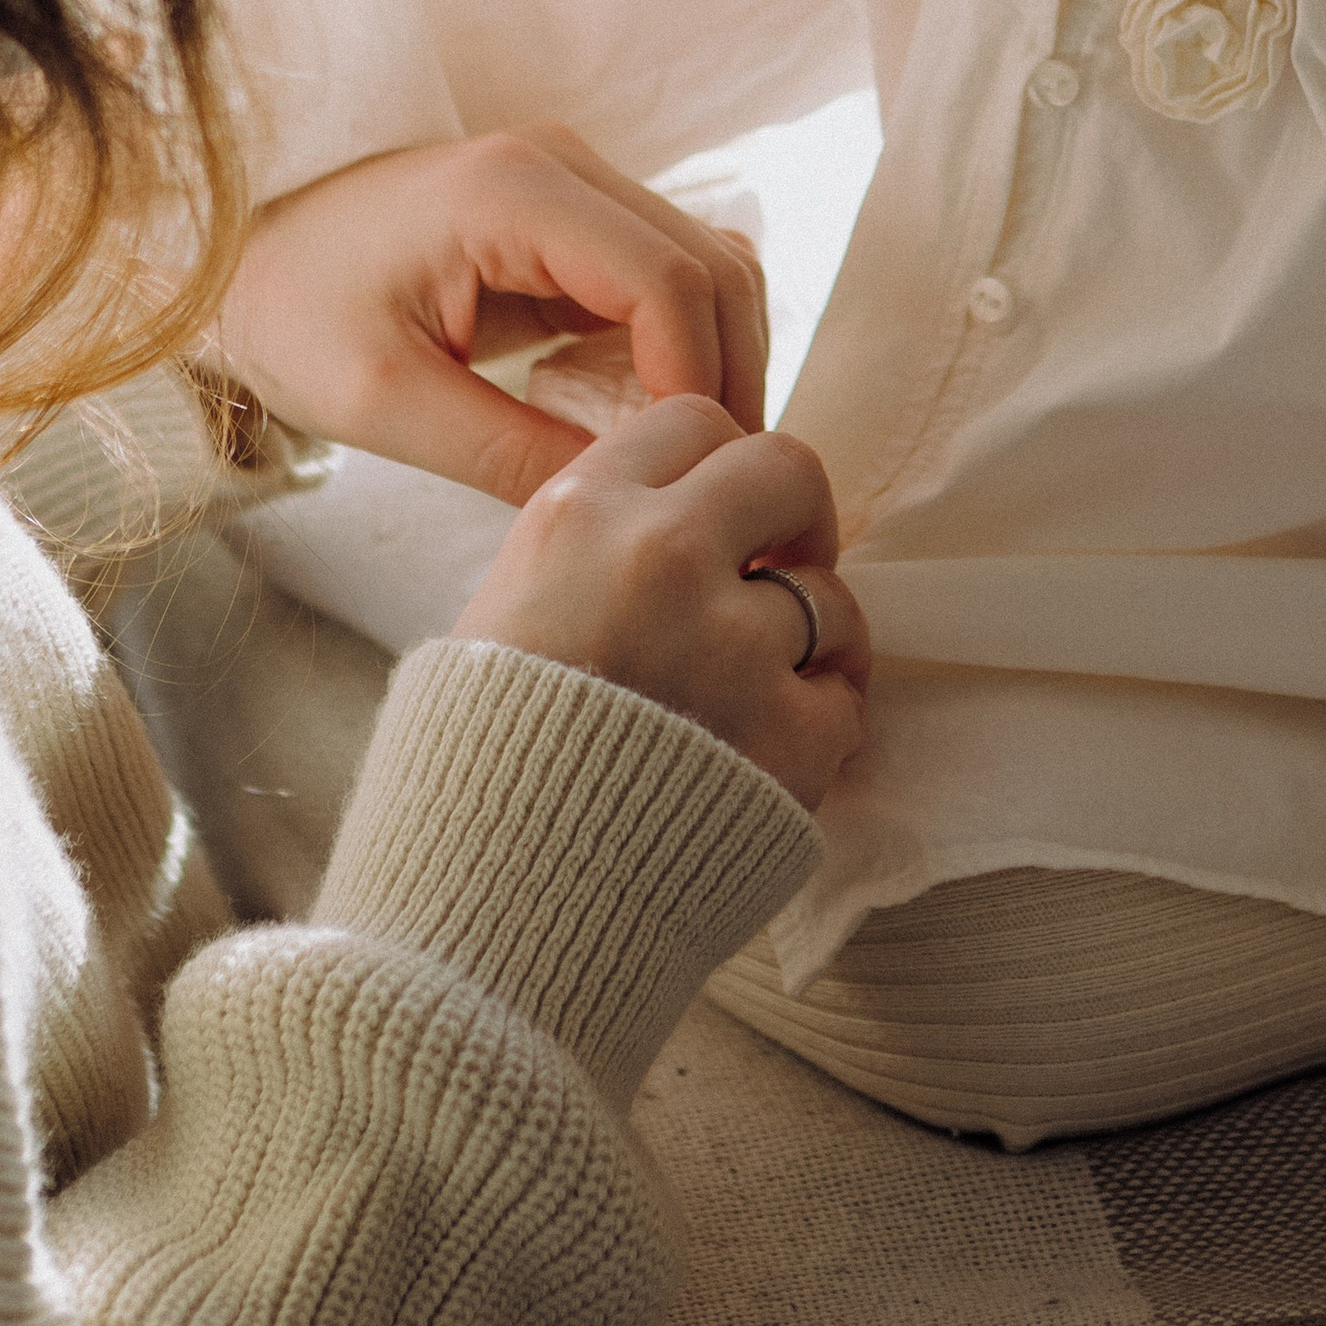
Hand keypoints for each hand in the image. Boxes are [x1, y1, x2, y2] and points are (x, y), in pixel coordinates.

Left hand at [218, 125, 768, 505]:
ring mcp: (574, 181)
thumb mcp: (385, 404)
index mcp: (516, 192)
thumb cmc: (292, 315)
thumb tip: (625, 503)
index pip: (671, 281)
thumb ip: (509, 454)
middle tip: (709, 481)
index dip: (699, 382)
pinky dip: (684, 343)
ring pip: (710, 266)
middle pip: (714, 267)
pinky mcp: (573, 213)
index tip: (687, 471)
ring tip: (684, 456)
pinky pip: (669, 274)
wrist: (237, 254)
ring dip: (715, 360)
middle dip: (728, 377)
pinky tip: (649, 414)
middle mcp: (563, 164)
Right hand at [452, 394, 867, 806]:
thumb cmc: (480, 762)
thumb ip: (598, 545)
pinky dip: (818, 724)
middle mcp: (661, 558)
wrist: (481, 908)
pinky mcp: (788, 735)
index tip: (716, 515)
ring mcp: (732, 647)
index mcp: (580, 513)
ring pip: (828, 595)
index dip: (715, 467)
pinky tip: (765, 751)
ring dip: (808, 636)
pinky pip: (844, 695)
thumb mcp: (505, 609)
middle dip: (794, 517)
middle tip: (775, 569)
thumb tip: (692, 512)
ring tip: (757, 688)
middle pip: (789, 467)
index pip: (693, 418)